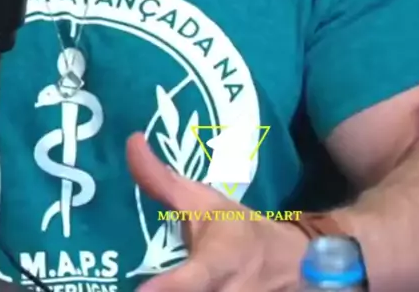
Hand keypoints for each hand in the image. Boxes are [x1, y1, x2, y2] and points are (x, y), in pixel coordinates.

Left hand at [127, 132, 308, 291]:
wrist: (291, 263)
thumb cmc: (237, 229)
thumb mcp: (205, 202)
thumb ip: (162, 181)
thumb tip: (132, 141)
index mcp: (222, 260)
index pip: (194, 279)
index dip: (170, 288)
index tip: (142, 291)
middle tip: (127, 288)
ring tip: (151, 287)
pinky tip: (162, 291)